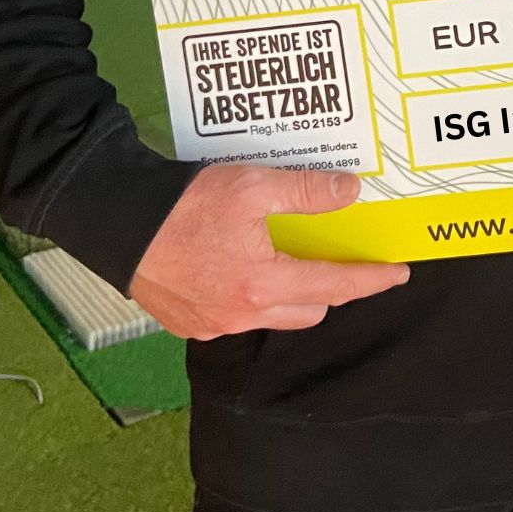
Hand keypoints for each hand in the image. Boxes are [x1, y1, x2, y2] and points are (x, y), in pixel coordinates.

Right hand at [129, 163, 408, 339]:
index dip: (370, 279)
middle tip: (337, 258)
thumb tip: (348, 192)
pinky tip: (243, 268)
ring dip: (290, 294)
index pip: (335, 286)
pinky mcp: (189, 324)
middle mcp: (241, 314)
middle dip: (330, 288)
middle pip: (309, 309)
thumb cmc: (180, 205)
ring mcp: (213, 325)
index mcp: (262, 283)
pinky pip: (238, 318)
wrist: (116, 223)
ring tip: (288, 259)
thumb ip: (305, 192)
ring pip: (274, 317)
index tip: (397, 273)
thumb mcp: (251, 186)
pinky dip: (252, 297)